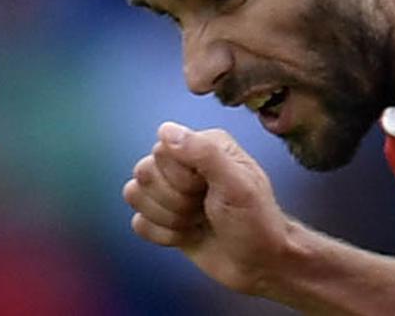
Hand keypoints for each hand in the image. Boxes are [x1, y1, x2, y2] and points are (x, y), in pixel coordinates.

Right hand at [123, 122, 291, 294]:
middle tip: (203, 208)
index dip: (179, 177)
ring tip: (197, 221)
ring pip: (135, 194)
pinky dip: (162, 235)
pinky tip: (188, 235)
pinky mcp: (164, 216)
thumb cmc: (255, 221)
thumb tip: (165, 130)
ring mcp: (172, 189)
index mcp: (205, 144)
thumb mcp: (237, 184)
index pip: (161, 151)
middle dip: (174, 200)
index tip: (206, 190)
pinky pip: (138, 222)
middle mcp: (185, 161)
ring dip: (167, 218)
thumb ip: (204, 153)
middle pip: (145, 172)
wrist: (259, 264)